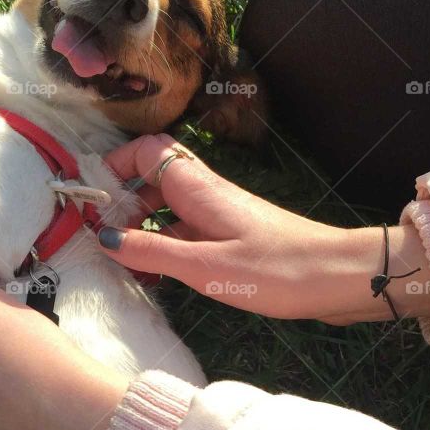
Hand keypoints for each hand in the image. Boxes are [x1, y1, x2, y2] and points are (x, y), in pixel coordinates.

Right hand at [102, 134, 429, 324]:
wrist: (338, 278)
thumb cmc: (276, 270)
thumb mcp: (204, 267)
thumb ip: (152, 252)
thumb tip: (104, 237)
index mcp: (197, 188)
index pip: (145, 151)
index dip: (113, 166)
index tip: (92, 202)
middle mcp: (205, 192)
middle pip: (150, 177)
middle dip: (121, 202)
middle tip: (103, 239)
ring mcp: (219, 214)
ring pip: (166, 207)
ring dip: (141, 227)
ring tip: (123, 261)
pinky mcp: (230, 236)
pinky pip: (184, 230)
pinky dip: (164, 245)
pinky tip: (156, 273)